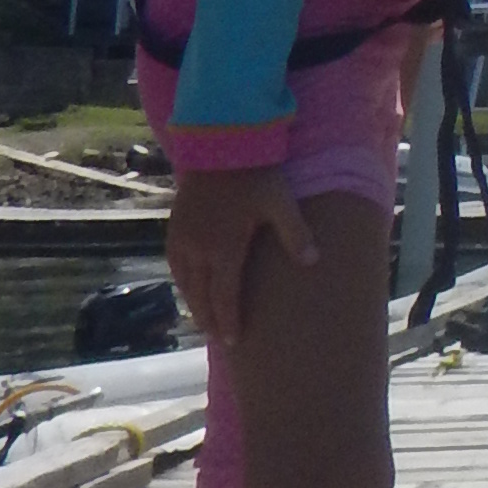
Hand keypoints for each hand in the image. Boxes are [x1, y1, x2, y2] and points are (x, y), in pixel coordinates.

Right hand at [168, 163, 313, 344]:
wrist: (220, 145)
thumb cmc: (255, 174)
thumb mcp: (281, 202)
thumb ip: (295, 234)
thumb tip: (313, 262)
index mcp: (224, 249)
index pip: (225, 297)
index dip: (229, 321)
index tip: (233, 342)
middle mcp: (198, 250)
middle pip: (201, 296)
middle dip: (210, 318)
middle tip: (219, 337)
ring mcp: (183, 239)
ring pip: (185, 282)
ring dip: (194, 302)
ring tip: (204, 318)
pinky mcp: (174, 227)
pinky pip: (175, 264)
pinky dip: (182, 281)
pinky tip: (189, 285)